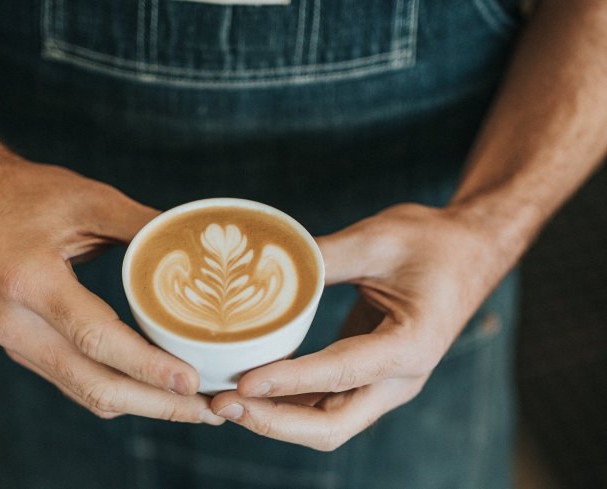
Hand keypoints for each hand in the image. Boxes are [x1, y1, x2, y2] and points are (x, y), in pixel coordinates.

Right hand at [0, 156, 222, 424]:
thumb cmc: (24, 196)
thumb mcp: (87, 199)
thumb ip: (142, 224)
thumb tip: (198, 245)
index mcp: (30, 281)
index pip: (94, 337)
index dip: (146, 365)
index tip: (190, 381)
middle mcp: (17, 324)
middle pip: (92, 383)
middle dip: (154, 403)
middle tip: (206, 409)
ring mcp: (16, 343)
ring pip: (85, 392)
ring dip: (141, 405)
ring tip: (191, 407)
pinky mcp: (24, 349)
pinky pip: (76, 382)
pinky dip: (118, 391)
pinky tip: (154, 390)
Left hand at [211, 203, 506, 448]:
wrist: (468, 252)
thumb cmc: (432, 243)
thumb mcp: (377, 239)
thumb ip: (322, 256)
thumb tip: (260, 267)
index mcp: (411, 346)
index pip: (340, 373)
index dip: (288, 382)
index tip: (242, 384)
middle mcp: (400, 378)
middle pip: (331, 425)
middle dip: (274, 421)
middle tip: (222, 404)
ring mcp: (385, 383)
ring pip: (325, 423)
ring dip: (274, 418)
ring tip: (223, 402)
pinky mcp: (369, 376)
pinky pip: (325, 403)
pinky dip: (287, 403)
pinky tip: (252, 389)